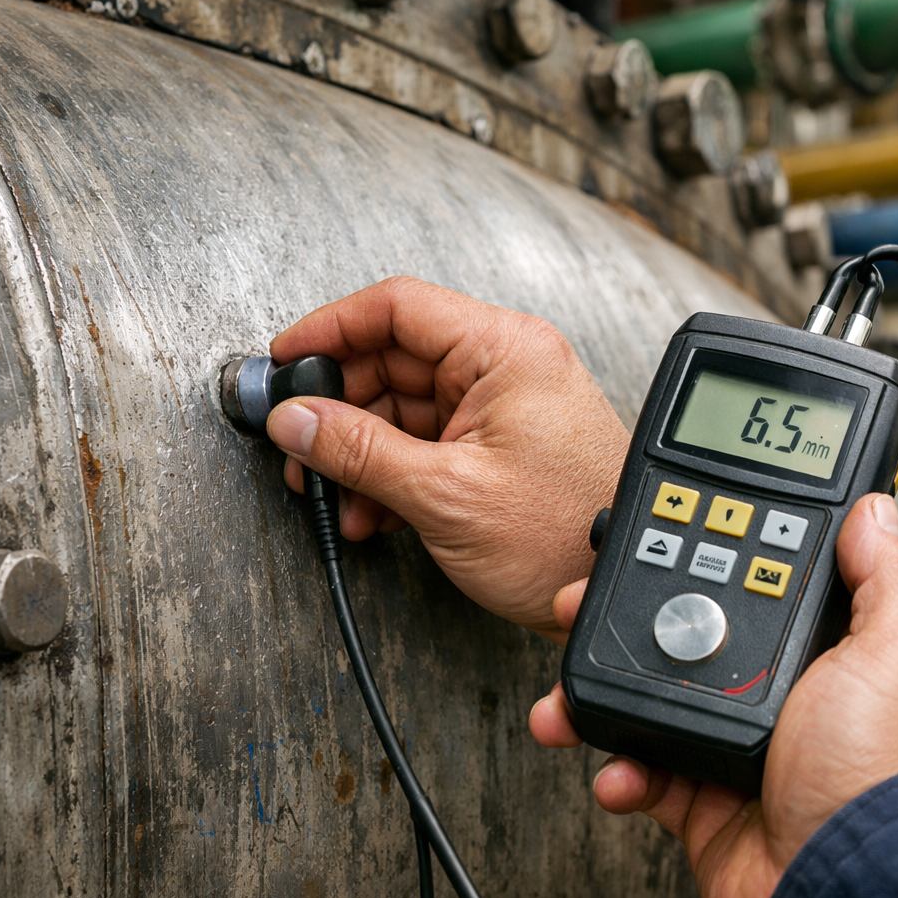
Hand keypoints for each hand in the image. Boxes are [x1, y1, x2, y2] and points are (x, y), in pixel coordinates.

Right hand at [264, 277, 629, 639]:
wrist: (613, 589)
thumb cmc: (566, 538)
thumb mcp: (445, 494)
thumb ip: (360, 451)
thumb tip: (296, 420)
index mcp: (504, 350)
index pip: (398, 308)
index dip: (331, 328)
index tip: (284, 358)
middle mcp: (504, 368)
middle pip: (392, 360)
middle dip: (338, 408)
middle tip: (297, 445)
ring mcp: (501, 408)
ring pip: (402, 408)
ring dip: (360, 453)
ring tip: (332, 494)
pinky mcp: (495, 448)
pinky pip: (425, 443)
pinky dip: (390, 475)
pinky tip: (369, 512)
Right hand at [529, 494, 897, 897]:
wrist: (853, 883)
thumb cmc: (885, 776)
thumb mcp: (896, 655)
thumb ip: (882, 579)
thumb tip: (872, 511)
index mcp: (826, 656)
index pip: (753, 587)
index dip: (702, 560)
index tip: (653, 543)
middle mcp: (782, 698)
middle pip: (687, 637)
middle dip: (626, 621)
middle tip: (579, 606)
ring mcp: (738, 749)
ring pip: (651, 702)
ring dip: (597, 696)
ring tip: (567, 695)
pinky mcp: (704, 803)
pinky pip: (644, 772)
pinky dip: (619, 769)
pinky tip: (617, 767)